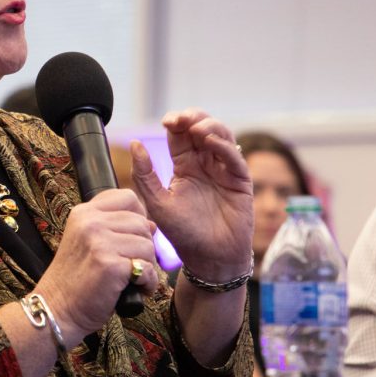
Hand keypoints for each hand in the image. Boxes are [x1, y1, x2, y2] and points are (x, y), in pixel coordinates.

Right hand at [35, 189, 159, 340]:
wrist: (57, 309)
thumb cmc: (75, 279)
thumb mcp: (88, 242)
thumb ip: (115, 228)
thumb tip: (152, 225)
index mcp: (84, 212)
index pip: (127, 197)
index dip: (139, 216)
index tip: (132, 237)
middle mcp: (90, 222)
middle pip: (142, 222)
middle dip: (145, 247)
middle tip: (134, 265)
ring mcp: (99, 242)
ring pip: (148, 245)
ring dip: (147, 266)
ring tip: (134, 279)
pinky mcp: (110, 265)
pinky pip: (147, 268)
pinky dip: (148, 282)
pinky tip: (137, 289)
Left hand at [130, 109, 253, 280]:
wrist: (209, 258)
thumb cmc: (183, 233)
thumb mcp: (157, 203)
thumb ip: (145, 174)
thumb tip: (135, 143)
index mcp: (184, 166)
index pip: (180, 135)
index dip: (176, 122)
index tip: (167, 121)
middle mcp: (205, 164)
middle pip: (202, 128)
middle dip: (193, 118)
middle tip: (183, 119)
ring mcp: (224, 170)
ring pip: (222, 136)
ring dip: (210, 127)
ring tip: (197, 129)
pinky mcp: (240, 181)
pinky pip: (235, 157)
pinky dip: (224, 146)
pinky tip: (211, 142)